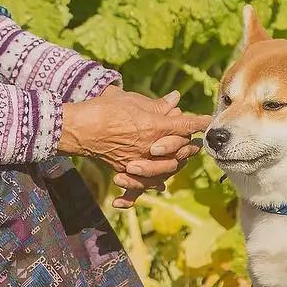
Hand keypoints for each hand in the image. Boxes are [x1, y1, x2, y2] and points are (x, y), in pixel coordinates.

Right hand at [59, 86, 205, 204]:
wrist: (78, 128)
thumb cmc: (104, 109)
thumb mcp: (131, 100)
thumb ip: (156, 104)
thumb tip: (175, 99)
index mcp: (154, 126)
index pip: (185, 125)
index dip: (199, 123)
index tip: (207, 121)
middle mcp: (150, 147)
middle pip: (180, 150)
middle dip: (189, 146)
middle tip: (195, 143)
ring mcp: (138, 161)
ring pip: (166, 170)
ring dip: (175, 165)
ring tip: (181, 161)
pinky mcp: (125, 170)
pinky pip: (143, 185)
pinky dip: (152, 186)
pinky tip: (159, 187)